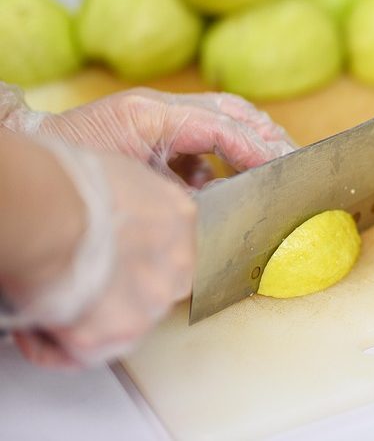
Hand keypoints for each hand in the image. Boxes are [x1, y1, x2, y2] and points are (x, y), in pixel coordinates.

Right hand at [10, 145, 195, 367]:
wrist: (51, 213)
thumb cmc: (70, 185)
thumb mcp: (121, 177)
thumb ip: (131, 204)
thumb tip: (109, 216)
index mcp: (179, 219)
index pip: (163, 252)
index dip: (127, 260)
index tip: (101, 262)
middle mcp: (177, 265)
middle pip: (147, 290)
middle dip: (111, 294)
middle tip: (69, 286)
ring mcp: (153, 302)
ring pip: (119, 325)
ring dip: (83, 322)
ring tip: (45, 306)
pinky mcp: (121, 333)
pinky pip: (85, 354)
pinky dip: (56, 346)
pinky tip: (35, 329)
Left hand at [36, 87, 296, 187]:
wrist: (36, 175)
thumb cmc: (76, 175)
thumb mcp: (134, 188)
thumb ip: (184, 193)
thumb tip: (228, 209)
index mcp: (154, 115)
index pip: (223, 124)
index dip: (258, 148)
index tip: (284, 169)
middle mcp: (161, 109)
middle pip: (233, 111)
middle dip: (268, 135)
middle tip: (295, 161)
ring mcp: (158, 117)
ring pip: (224, 117)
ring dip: (253, 140)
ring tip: (277, 164)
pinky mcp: (154, 132)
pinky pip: (203, 138)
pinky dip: (224, 156)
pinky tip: (227, 184)